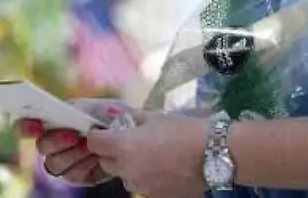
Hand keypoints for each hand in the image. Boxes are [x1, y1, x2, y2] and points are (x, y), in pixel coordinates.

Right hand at [15, 99, 127, 186]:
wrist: (133, 134)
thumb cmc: (111, 115)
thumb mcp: (96, 106)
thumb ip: (78, 110)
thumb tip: (65, 117)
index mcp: (51, 121)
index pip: (26, 125)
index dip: (24, 126)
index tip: (34, 125)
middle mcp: (53, 143)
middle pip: (41, 147)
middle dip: (56, 141)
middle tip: (74, 135)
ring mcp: (64, 161)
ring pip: (55, 164)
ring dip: (73, 155)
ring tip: (92, 147)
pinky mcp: (79, 176)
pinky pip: (73, 176)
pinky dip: (86, 166)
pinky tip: (98, 158)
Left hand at [87, 111, 208, 197]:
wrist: (214, 154)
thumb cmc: (184, 130)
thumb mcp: (156, 117)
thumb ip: (134, 119)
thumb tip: (123, 119)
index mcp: (123, 146)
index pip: (94, 143)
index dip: (98, 135)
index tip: (105, 131)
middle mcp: (126, 169)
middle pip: (106, 162)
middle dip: (112, 152)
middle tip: (129, 142)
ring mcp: (140, 186)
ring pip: (124, 176)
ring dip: (129, 166)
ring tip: (151, 156)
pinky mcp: (154, 196)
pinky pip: (141, 184)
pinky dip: (146, 176)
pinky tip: (163, 168)